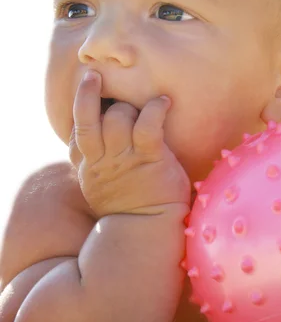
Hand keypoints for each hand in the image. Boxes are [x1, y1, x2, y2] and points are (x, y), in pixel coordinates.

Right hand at [69, 70, 190, 217]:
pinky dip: (155, 108)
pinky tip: (163, 102)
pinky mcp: (148, 158)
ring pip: (116, 117)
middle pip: (88, 117)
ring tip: (144, 106)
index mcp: (89, 167)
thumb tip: (98, 150)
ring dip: (128, 106)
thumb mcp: (103, 189)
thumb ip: (99, 166)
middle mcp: (101, 160)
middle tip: (113, 90)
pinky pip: (147, 124)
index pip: (76, 133)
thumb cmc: (133, 208)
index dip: (82, 112)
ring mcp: (123, 158)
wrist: (150, 231)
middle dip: (98, 98)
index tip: (92, 97)